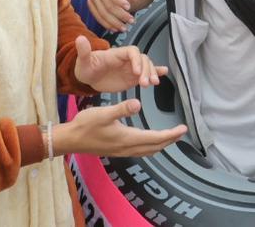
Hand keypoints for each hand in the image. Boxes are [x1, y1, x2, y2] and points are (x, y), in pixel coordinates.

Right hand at [52, 99, 186, 158]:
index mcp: (127, 138)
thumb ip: (121, 109)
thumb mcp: (103, 113)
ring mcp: (122, 151)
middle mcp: (127, 148)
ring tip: (170, 136)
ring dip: (161, 144)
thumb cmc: (85, 125)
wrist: (70, 140)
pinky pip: (140, 151)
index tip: (183, 129)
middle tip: (182, 132)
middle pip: (155, 146)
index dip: (171, 134)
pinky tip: (148, 141)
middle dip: (170, 140)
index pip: (155, 138)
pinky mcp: (117, 150)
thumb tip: (138, 104)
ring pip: (148, 150)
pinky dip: (150, 146)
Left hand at [73, 35, 163, 92]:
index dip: (136, 60)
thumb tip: (79, 38)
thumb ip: (83, 51)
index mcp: (117, 54)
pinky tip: (164, 73)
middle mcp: (126, 59)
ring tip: (152, 84)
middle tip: (145, 83)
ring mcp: (131, 68)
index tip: (136, 72)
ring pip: (147, 66)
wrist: (88, 77)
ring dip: (151, 73)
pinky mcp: (132, 77)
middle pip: (142, 59)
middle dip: (146, 70)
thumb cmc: (85, 67)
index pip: (132, 52)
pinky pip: (146, 73)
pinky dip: (156, 72)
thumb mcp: (83, 60)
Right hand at [88, 0, 142, 32]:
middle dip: (120, 15)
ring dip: (114, 23)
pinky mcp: (91, 6)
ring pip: (102, 13)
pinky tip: (115, 28)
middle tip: (131, 21)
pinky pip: (98, 18)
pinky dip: (107, 25)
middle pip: (107, 5)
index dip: (119, 1)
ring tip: (125, 27)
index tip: (129, 7)